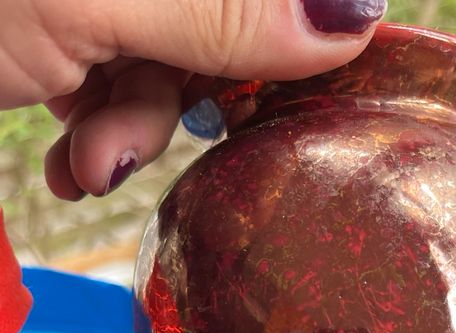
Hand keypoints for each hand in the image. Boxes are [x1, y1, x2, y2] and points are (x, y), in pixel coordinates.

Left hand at [1, 0, 384, 198]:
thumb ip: (223, 5)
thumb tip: (354, 16)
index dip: (296, 17)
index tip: (294, 78)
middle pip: (225, 11)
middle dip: (190, 85)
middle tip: (133, 138)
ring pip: (176, 53)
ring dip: (138, 125)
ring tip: (88, 162)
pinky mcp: (69, 21)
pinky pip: (124, 74)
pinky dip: (105, 128)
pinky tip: (74, 159)